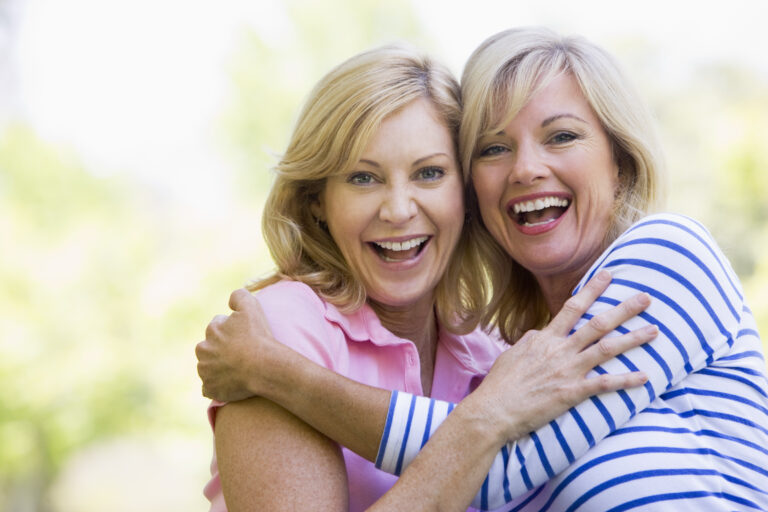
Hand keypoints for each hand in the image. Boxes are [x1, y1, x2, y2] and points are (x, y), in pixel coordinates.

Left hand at [196, 288, 276, 401]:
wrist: (263, 367)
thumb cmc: (258, 337)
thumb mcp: (251, 307)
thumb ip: (239, 296)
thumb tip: (231, 299)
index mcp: (212, 330)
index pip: (218, 327)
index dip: (232, 331)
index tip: (243, 337)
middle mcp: (203, 350)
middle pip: (210, 348)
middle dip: (221, 349)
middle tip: (240, 354)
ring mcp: (205, 371)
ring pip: (208, 367)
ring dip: (218, 367)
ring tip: (238, 369)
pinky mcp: (210, 388)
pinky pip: (210, 387)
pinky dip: (218, 385)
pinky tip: (231, 383)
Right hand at [469, 270, 655, 441]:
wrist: (493, 410)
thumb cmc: (500, 384)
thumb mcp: (512, 354)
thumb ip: (531, 341)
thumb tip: (541, 334)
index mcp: (545, 339)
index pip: (572, 307)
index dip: (592, 289)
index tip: (608, 275)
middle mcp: (560, 350)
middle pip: (598, 324)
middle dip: (624, 309)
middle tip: (645, 298)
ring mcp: (567, 371)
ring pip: (607, 349)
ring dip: (633, 339)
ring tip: (655, 331)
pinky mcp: (572, 393)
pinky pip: (604, 384)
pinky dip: (626, 380)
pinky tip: (645, 377)